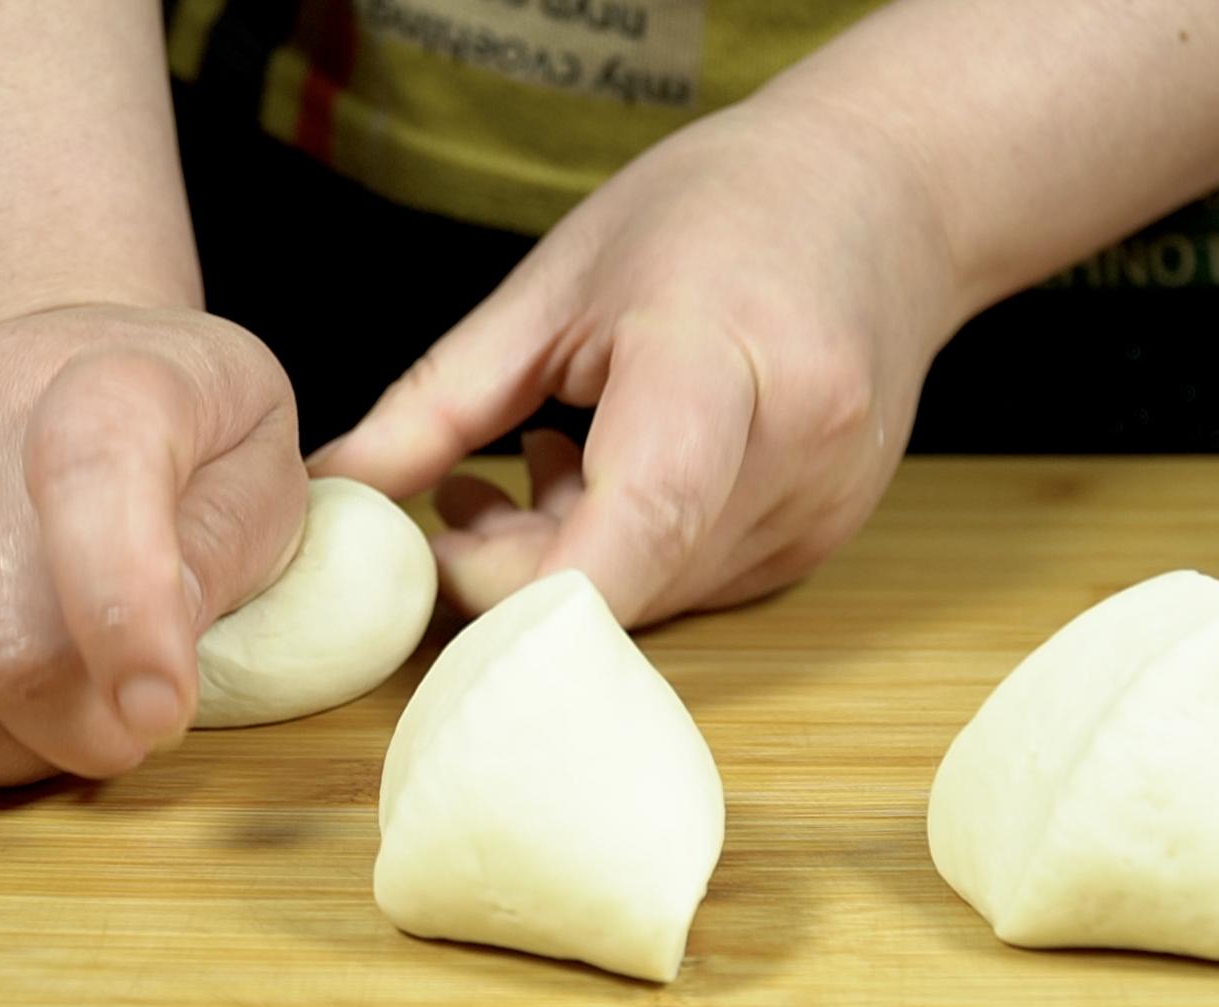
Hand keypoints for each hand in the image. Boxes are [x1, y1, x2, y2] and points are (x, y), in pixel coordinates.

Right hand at [0, 306, 303, 784]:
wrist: (68, 370)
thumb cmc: (189, 438)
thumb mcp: (259, 476)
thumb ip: (219, 561)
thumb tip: (146, 682)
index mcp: (116, 372)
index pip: (94, 480)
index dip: (124, 617)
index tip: (159, 714)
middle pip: (6, 638)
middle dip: (80, 733)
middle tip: (128, 733)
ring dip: (2, 749)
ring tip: (61, 716)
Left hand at [312, 97, 954, 625]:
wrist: (882, 198)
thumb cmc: (716, 210)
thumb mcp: (555, 280)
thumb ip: (437, 400)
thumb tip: (336, 492)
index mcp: (724, 356)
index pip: (638, 518)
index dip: (527, 580)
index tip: (437, 558)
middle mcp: (796, 448)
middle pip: (630, 578)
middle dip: (519, 567)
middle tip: (463, 492)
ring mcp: (822, 505)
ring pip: (655, 596)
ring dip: (572, 561)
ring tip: (542, 455)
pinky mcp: (823, 539)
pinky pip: (695, 583)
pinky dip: (630, 552)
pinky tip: (613, 469)